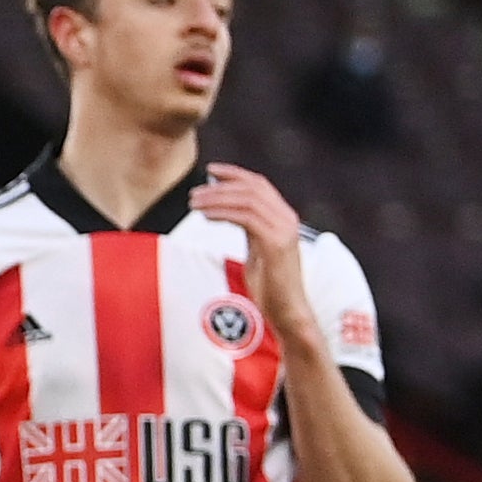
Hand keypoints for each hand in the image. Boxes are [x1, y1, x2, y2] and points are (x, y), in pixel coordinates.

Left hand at [191, 162, 316, 345]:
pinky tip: (206, 216)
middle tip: (193, 193)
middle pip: (252, 188)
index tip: (210, 170)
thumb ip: (249, 228)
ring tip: (194, 204)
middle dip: (220, 187)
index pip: (259, 184)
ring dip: (217, 199)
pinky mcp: (276, 244)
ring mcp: (284, 230)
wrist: (288, 311)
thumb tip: (223, 210)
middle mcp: (287, 219)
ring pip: (247, 200)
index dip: (235, 174)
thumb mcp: (257, 249)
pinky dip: (223, 213)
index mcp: (284, 217)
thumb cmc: (270, 286)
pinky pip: (247, 218)